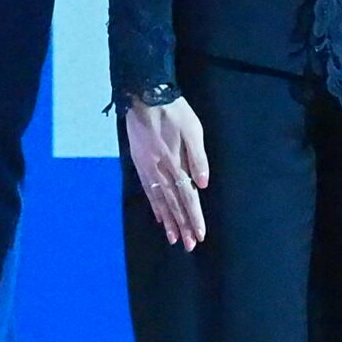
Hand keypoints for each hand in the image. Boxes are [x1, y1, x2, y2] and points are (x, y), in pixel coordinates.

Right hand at [126, 96, 209, 248]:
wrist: (144, 96)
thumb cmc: (174, 111)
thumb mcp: (193, 129)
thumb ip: (198, 157)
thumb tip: (202, 185)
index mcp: (175, 163)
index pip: (187, 196)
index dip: (194, 216)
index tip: (199, 234)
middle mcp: (161, 170)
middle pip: (173, 203)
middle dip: (182, 225)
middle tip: (189, 244)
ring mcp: (148, 168)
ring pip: (160, 200)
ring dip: (168, 220)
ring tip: (174, 238)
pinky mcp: (140, 163)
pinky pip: (148, 190)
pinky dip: (154, 205)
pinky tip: (159, 216)